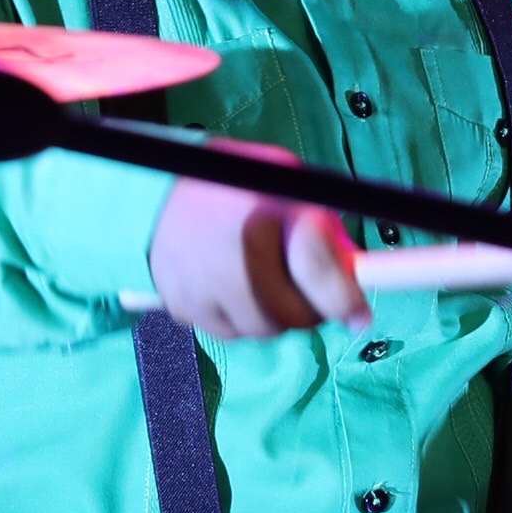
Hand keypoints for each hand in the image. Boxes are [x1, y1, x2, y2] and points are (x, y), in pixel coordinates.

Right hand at [145, 145, 371, 340]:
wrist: (152, 190)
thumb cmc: (230, 184)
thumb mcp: (282, 179)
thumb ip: (320, 223)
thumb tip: (355, 273)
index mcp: (269, 207)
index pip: (318, 270)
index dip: (345, 299)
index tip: (359, 316)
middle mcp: (238, 249)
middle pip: (295, 314)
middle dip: (310, 310)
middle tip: (307, 295)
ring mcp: (206, 281)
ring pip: (263, 330)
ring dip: (273, 316)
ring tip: (263, 284)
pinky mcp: (183, 302)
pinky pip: (227, 332)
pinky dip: (236, 319)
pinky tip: (229, 288)